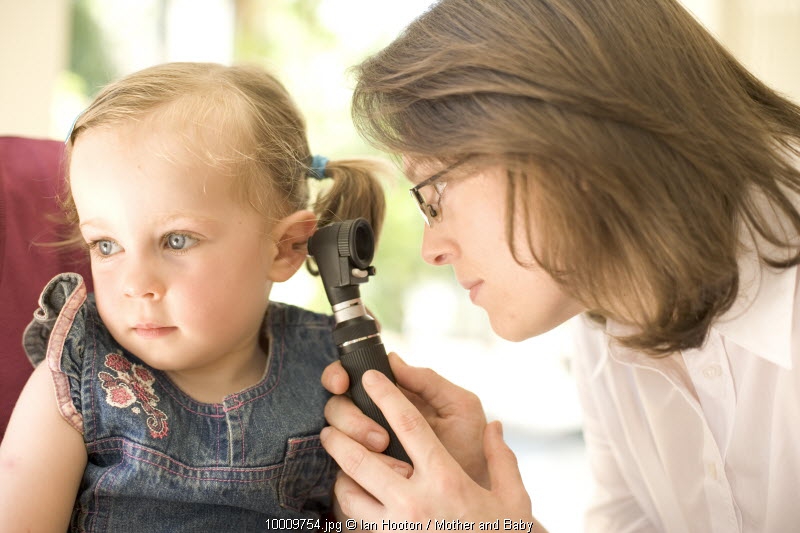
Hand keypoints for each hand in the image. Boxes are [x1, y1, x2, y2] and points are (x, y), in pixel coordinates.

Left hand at [320, 369, 543, 529]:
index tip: (371, 377)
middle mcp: (415, 502)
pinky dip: (349, 508)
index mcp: (445, 479)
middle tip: (329, 428)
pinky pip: (356, 524)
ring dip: (341, 477)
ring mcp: (398, 528)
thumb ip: (502, 459)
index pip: (408, 425)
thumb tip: (496, 427)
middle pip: (361, 460)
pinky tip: (354, 499)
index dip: (386, 396)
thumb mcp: (514, 499)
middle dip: (339, 438)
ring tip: (340, 467)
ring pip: (349, 495)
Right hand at [322, 352, 488, 485]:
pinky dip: (353, 474)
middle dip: (351, 417)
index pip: (350, 376)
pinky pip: (339, 474)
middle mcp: (371, 419)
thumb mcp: (459, 408)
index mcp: (393, 396)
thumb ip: (430, 381)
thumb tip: (393, 360)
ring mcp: (362, 449)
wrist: (474, 499)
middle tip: (381, 439)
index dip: (338, 376)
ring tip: (385, 455)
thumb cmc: (469, 448)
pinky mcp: (359, 481)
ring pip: (334, 435)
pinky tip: (380, 480)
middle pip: (336, 406)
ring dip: (355, 442)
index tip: (343, 384)